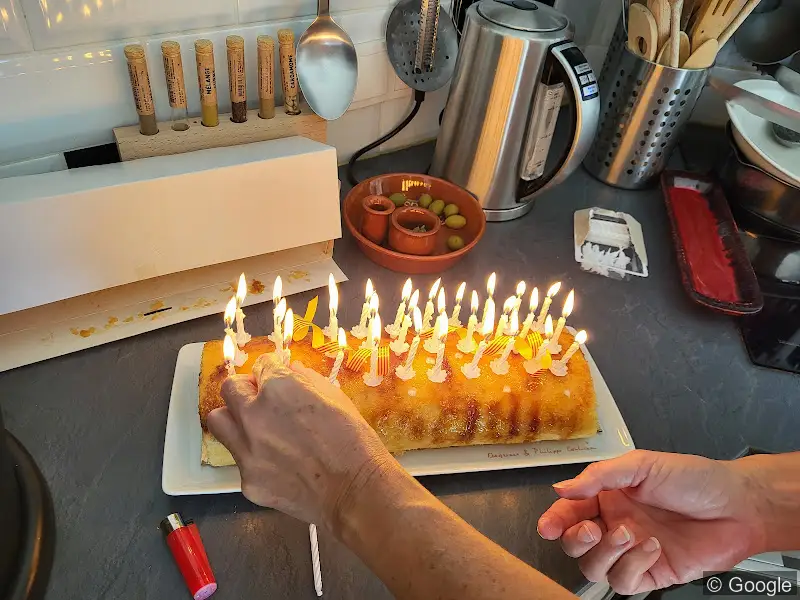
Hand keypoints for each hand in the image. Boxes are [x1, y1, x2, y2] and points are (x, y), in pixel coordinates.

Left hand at [207, 353, 391, 527]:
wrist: (355, 491)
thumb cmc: (354, 439)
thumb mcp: (336, 397)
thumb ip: (307, 379)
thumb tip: (291, 370)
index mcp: (279, 388)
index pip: (261, 365)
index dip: (272, 371)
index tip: (277, 378)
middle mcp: (254, 414)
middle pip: (230, 388)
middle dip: (247, 389)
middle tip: (262, 400)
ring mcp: (246, 450)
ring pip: (219, 421)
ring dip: (235, 418)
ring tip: (257, 429)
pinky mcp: (246, 480)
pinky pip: (240, 460)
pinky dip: (254, 457)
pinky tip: (278, 465)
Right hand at [538, 450, 763, 594]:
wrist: (736, 506)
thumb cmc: (692, 478)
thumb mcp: (642, 465)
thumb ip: (599, 476)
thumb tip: (561, 489)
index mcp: (608, 496)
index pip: (570, 510)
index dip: (555, 520)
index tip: (548, 527)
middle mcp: (615, 524)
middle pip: (575, 544)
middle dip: (575, 539)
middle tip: (592, 529)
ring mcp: (631, 552)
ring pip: (594, 567)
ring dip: (605, 553)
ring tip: (629, 534)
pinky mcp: (651, 574)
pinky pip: (623, 582)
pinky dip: (631, 566)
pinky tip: (651, 548)